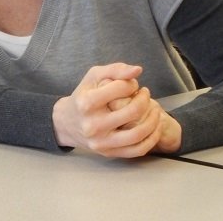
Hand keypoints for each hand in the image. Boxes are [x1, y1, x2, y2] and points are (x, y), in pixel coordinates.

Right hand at [52, 63, 181, 157]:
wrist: (67, 122)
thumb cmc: (84, 94)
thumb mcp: (94, 76)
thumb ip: (116, 69)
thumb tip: (138, 70)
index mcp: (87, 102)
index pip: (120, 88)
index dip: (131, 83)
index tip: (132, 84)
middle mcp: (93, 124)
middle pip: (132, 112)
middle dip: (145, 99)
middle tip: (145, 94)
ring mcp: (101, 141)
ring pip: (137, 134)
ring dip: (153, 120)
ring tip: (155, 109)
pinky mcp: (108, 153)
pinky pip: (137, 150)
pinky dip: (151, 138)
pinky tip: (154, 126)